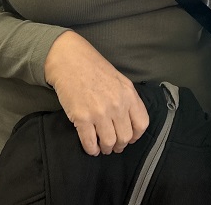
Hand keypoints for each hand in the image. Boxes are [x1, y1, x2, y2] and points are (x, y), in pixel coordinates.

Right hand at [44, 32, 149, 155]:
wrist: (69, 60)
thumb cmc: (94, 68)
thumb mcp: (119, 80)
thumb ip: (127, 99)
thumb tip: (130, 120)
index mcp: (128, 94)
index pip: (141, 124)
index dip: (136, 135)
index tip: (130, 138)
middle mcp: (117, 104)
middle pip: (125, 137)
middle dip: (119, 145)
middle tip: (114, 146)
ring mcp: (99, 112)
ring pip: (108, 142)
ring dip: (106, 149)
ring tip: (102, 147)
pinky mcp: (82, 118)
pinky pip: (89, 143)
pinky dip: (91, 149)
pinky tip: (91, 147)